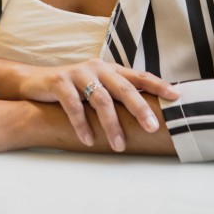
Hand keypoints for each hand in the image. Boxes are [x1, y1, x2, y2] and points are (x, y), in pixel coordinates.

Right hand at [16, 59, 178, 151]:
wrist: (35, 81)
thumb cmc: (73, 88)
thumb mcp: (97, 87)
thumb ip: (116, 95)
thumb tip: (146, 116)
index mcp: (110, 69)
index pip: (139, 75)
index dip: (158, 85)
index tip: (177, 97)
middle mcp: (97, 68)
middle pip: (124, 87)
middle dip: (140, 108)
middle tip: (153, 127)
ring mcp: (78, 74)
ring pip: (100, 99)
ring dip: (111, 124)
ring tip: (119, 145)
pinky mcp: (60, 82)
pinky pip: (74, 105)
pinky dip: (82, 124)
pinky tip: (89, 140)